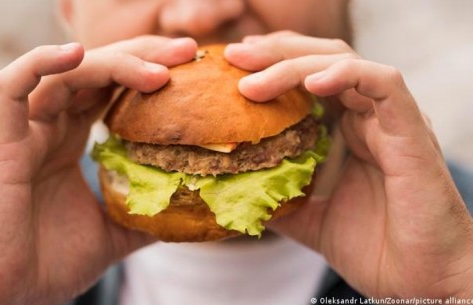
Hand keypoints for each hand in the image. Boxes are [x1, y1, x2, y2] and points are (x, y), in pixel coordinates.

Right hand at [0, 37, 196, 304]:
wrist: (2, 297)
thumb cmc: (46, 265)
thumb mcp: (112, 235)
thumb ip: (143, 216)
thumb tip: (188, 211)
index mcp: (69, 142)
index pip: (111, 90)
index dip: (147, 73)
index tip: (191, 68)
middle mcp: (49, 129)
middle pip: (95, 72)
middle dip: (142, 56)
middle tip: (187, 52)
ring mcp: (24, 132)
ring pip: (65, 74)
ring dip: (113, 62)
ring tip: (158, 68)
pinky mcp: (1, 143)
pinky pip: (11, 88)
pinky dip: (40, 64)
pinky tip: (77, 55)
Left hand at [225, 32, 472, 296]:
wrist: (419, 281)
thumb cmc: (371, 247)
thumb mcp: (306, 217)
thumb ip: (275, 196)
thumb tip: (229, 186)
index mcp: (345, 129)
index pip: (306, 78)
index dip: (270, 65)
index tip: (230, 68)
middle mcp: (366, 117)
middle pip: (319, 60)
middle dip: (274, 54)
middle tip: (234, 56)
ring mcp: (388, 120)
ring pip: (344, 64)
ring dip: (295, 66)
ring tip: (254, 82)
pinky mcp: (410, 130)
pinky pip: (383, 84)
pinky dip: (346, 75)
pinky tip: (313, 83)